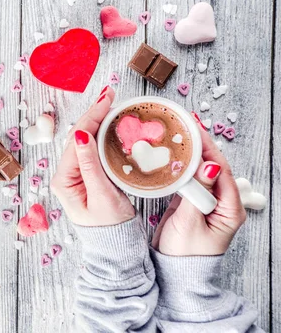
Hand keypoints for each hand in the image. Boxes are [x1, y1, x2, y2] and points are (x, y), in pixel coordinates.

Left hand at [50, 87, 135, 226]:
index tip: (107, 100)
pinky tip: (108, 124)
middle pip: (78, 136)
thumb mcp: (102, 196)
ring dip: (96, 121)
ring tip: (109, 103)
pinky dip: (100, 134)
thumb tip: (81, 135)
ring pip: (84, 141)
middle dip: (93, 114)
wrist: (115, 248)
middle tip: (110, 95)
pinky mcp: (85, 177)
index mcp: (63, 180)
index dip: (91, 117)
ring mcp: (74, 175)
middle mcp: (65, 175)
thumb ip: (91, 166)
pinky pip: (91, 150)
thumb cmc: (110, 228)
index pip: (76, 140)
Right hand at [152, 123, 245, 255]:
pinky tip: (170, 157)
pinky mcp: (190, 204)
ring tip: (176, 137)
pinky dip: (179, 168)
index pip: (220, 170)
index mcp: (229, 208)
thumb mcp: (190, 222)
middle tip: (184, 127)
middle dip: (199, 147)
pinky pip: (187, 180)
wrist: (174, 273)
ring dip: (188, 155)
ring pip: (198, 172)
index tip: (195, 130)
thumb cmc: (186, 254)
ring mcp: (205, 202)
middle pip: (211, 167)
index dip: (208, 149)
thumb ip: (198, 192)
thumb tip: (208, 166)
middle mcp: (220, 203)